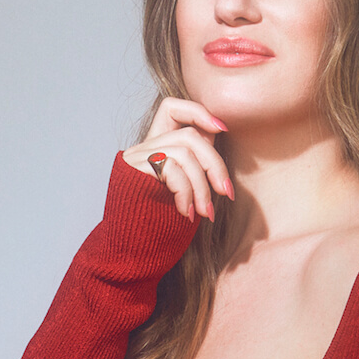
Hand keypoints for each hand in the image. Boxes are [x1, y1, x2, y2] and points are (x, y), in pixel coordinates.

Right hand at [123, 98, 233, 221]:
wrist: (132, 251)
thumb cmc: (163, 224)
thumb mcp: (186, 187)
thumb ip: (196, 161)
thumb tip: (219, 133)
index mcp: (156, 147)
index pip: (172, 107)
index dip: (198, 111)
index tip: (223, 129)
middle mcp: (144, 148)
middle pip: (190, 135)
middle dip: (215, 164)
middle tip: (226, 193)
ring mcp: (137, 158)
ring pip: (184, 153)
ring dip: (202, 186)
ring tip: (205, 212)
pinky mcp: (133, 171)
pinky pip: (172, 169)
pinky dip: (186, 192)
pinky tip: (187, 213)